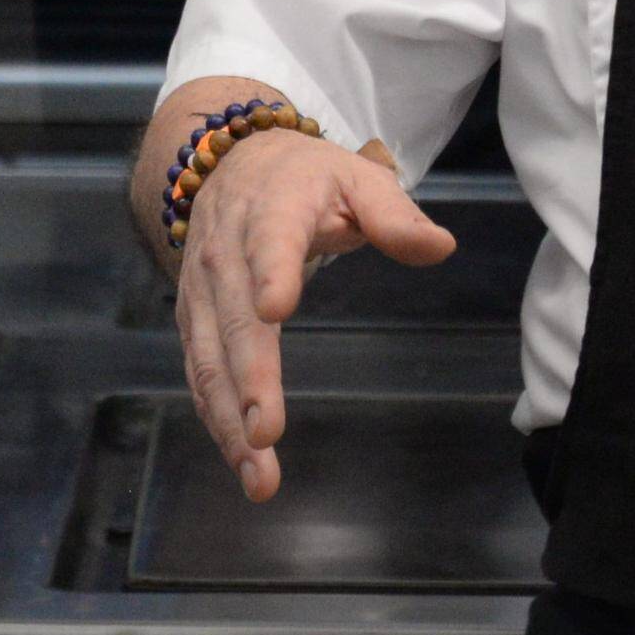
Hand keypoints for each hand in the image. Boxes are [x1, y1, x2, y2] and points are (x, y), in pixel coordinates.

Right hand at [171, 129, 452, 503]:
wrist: (232, 161)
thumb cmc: (306, 178)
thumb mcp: (357, 178)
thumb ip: (395, 215)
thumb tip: (441, 246)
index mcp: (273, 208)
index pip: (271, 240)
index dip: (273, 272)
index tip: (276, 309)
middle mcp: (226, 250)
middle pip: (233, 317)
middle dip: (248, 378)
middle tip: (265, 434)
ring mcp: (202, 286)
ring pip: (207, 356)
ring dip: (227, 418)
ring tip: (256, 473)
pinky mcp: (193, 315)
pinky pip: (198, 370)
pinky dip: (214, 415)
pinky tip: (238, 457)